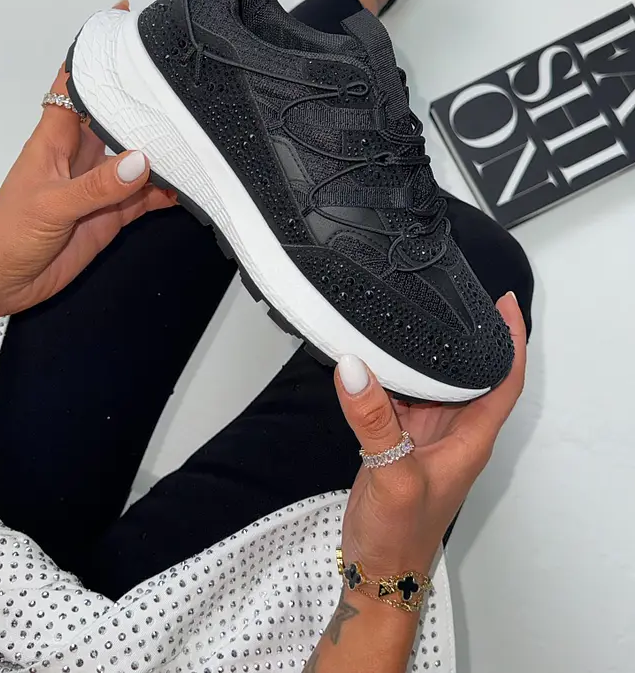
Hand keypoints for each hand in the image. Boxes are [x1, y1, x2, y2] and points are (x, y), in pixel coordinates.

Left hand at [0, 1, 175, 326]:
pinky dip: (167, 193)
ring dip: (163, 152)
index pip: (74, 86)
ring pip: (139, 158)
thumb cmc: (7, 236)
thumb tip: (139, 162)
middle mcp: (81, 156)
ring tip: (193, 140)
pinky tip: (186, 188)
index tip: (119, 25)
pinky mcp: (111, 213)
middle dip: (144, 102)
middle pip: (117, 118)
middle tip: (178, 86)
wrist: (5, 283)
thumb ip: (97, 186)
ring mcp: (98, 185)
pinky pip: (146, 197)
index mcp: (55, 140)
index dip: (94, 55)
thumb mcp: (50, 206)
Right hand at [336, 292, 525, 576]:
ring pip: (435, 382)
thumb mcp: (391, 475)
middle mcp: (455, 432)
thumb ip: (374, 421)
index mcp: (471, 438)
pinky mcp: (400, 440)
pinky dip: (393, 374)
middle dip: (467, 335)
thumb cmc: (400, 534)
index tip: (504, 304)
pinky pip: (402, 396)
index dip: (511, 342)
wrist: (378, 571)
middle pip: (471, 374)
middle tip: (450, 294)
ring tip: (413, 313)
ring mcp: (427, 436)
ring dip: (426, 352)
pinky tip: (377, 354)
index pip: (505, 381)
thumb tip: (353, 367)